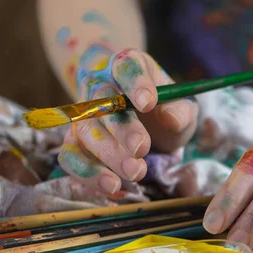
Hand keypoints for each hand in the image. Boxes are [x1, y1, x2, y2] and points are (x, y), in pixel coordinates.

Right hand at [58, 49, 197, 194]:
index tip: (148, 103)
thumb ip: (179, 110)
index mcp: (127, 65)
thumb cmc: (165, 107)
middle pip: (101, 102)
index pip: (127, 66)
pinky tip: (114, 187)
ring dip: (109, 155)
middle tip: (141, 149)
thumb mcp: (181, 105)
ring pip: (85, 131)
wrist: (144, 117)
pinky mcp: (74, 142)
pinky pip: (70, 157)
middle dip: (121, 128)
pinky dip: (88, 175)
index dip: (135, 83)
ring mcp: (84, 115)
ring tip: (136, 173)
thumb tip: (171, 119)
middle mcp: (99, 86)